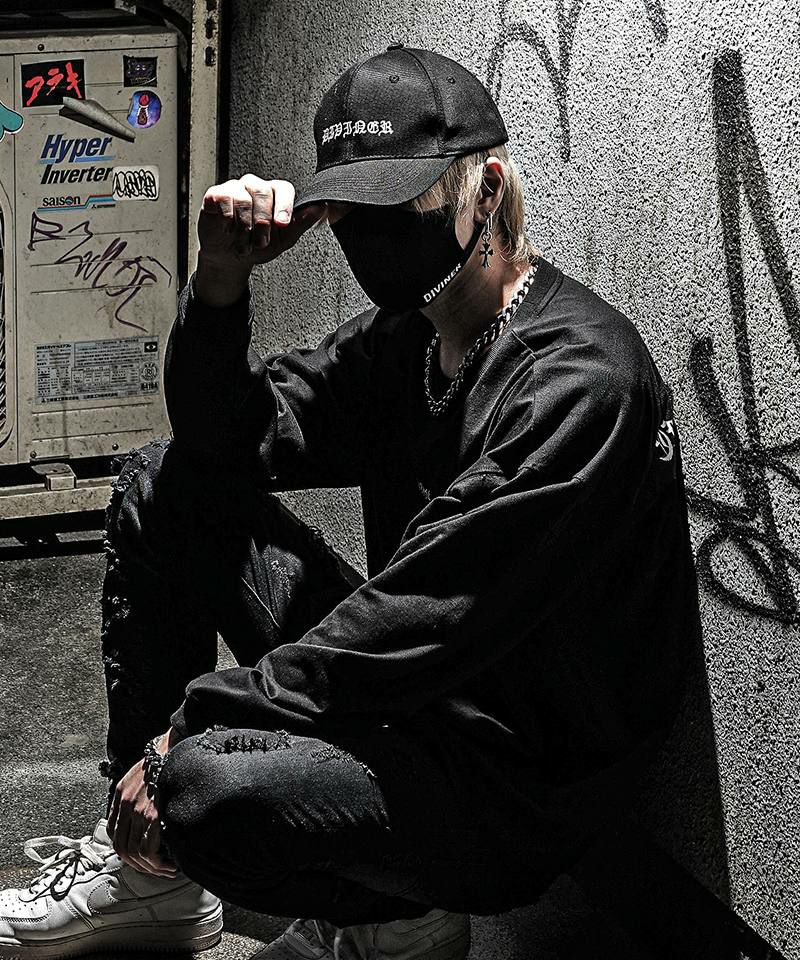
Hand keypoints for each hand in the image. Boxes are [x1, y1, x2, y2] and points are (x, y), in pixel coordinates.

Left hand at [107, 732, 178, 877]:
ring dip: (150, 868)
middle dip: (139, 866)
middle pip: (122, 848)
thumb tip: (143, 820)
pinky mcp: (152, 813)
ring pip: (134, 853)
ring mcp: (137, 810)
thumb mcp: (142, 775)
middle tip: (156, 870)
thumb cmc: (166, 760)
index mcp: (121, 795)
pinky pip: (147, 849)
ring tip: (166, 870)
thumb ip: (137, 797)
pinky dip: (157, 862)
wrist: (176, 746)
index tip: (142, 859)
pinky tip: (169, 863)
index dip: (127, 852)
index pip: (115, 835)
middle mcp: (125, 804)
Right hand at [195, 174, 324, 305]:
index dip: (284, 205)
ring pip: (243, 199)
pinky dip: (227, 221)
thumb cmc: (257, 245)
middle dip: (263, 222)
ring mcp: (234, 189)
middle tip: (261, 242)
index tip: (282, 224)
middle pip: (263, 192)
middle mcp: (255, 187)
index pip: (283, 188)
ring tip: (245, 245)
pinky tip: (228, 231)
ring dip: (245, 228)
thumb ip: (300, 224)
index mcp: (274, 195)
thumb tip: (321, 207)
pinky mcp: (215, 195)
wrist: (230, 258)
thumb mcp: (283, 240)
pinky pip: (224, 200)